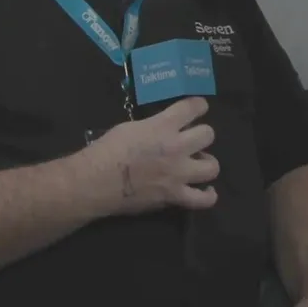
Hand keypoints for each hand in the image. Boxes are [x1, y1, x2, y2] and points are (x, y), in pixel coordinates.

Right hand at [79, 97, 219, 214]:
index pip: (193, 107)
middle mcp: (177, 147)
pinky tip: (206, 191)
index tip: (197, 109)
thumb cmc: (107, 150)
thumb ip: (153, 126)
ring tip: (198, 164)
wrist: (95, 182)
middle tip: (191, 141)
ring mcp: (178, 174)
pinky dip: (207, 196)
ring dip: (207, 163)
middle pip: (208, 135)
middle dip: (202, 135)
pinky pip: (202, 200)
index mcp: (163, 126)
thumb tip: (161, 130)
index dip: (198, 106)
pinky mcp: (175, 196)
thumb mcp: (130, 127)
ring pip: (212, 167)